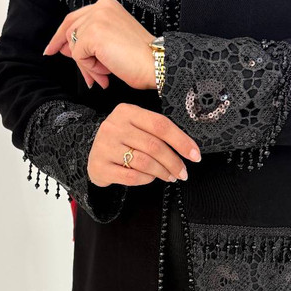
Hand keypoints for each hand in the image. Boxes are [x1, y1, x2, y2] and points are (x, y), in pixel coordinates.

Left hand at [43, 0, 156, 90]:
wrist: (155, 64)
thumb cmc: (139, 58)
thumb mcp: (110, 43)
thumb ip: (88, 40)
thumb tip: (64, 48)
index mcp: (106, 5)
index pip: (74, 18)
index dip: (61, 36)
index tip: (52, 49)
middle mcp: (100, 6)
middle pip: (70, 31)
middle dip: (74, 56)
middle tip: (88, 76)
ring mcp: (96, 18)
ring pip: (74, 46)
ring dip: (87, 65)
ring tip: (105, 74)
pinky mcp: (93, 33)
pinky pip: (79, 56)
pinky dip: (91, 68)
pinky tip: (107, 71)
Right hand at [87, 102, 201, 187]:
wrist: (95, 156)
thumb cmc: (123, 141)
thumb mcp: (136, 127)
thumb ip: (157, 131)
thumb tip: (188, 148)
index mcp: (127, 111)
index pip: (161, 125)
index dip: (181, 141)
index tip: (195, 155)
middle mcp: (113, 126)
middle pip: (154, 145)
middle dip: (174, 162)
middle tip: (183, 173)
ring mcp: (104, 146)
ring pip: (144, 162)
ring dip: (162, 172)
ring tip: (170, 177)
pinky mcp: (99, 166)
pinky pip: (131, 176)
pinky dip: (146, 179)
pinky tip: (150, 178)